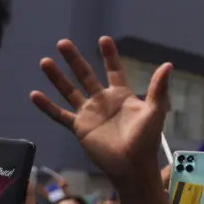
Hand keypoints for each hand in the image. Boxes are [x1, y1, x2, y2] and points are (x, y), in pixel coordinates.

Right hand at [30, 37, 170, 185]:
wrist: (132, 164)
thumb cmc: (146, 139)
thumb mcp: (155, 110)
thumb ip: (158, 88)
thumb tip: (168, 64)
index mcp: (121, 95)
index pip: (113, 70)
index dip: (108, 55)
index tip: (103, 39)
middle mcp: (103, 101)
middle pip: (85, 75)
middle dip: (74, 59)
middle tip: (63, 43)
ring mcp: (89, 113)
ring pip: (69, 91)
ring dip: (57, 77)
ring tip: (45, 61)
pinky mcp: (79, 127)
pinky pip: (60, 115)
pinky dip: (47, 106)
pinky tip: (34, 94)